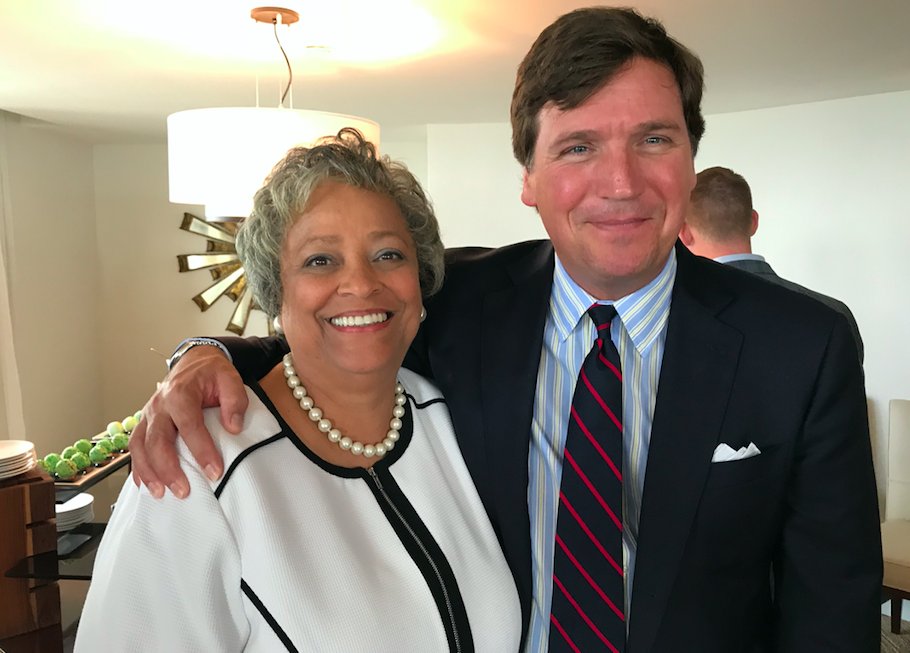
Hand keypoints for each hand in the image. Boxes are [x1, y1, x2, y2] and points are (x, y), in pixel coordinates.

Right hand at [130, 345, 247, 498]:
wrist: (194, 362)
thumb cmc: (211, 373)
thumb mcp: (230, 378)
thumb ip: (235, 401)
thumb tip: (233, 427)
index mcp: (181, 393)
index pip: (189, 425)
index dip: (201, 450)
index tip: (214, 471)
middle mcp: (160, 405)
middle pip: (158, 440)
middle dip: (169, 469)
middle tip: (183, 491)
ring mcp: (149, 414)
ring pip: (140, 446)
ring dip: (149, 472)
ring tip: (161, 494)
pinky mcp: (145, 422)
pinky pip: (135, 446)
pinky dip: (138, 467)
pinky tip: (145, 485)